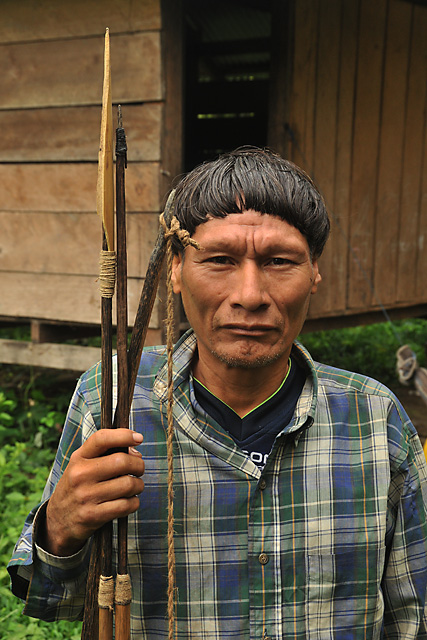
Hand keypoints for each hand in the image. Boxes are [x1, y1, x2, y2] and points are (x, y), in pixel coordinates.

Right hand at [40, 429, 144, 555]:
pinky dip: (134, 502)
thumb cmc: (78, 487)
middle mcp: (80, 475)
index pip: (102, 438)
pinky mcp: (93, 515)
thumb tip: (136, 453)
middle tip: (138, 470)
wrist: (57, 520)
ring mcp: (86, 496)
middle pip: (122, 461)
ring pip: (128, 484)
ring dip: (138, 485)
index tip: (138, 437)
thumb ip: (106, 454)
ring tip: (134, 486)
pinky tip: (129, 501)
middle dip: (138, 465)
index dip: (124, 435)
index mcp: (78, 458)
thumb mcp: (82, 465)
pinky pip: (126, 505)